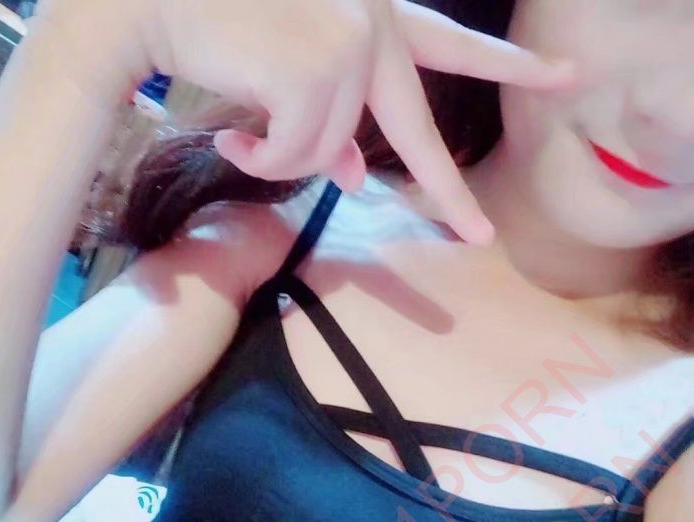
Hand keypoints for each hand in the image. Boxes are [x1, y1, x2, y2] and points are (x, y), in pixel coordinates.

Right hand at [34, 0, 576, 244]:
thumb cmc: (221, 27)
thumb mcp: (292, 76)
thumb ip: (332, 122)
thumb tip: (353, 175)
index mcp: (371, 18)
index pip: (451, 47)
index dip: (508, 66)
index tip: (563, 76)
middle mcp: (369, 28)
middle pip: (420, 132)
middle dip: (447, 193)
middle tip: (478, 237)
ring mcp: (347, 49)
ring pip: (331, 154)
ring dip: (287, 161)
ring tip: (247, 134)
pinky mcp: (315, 73)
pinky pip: (300, 156)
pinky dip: (265, 161)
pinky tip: (235, 134)